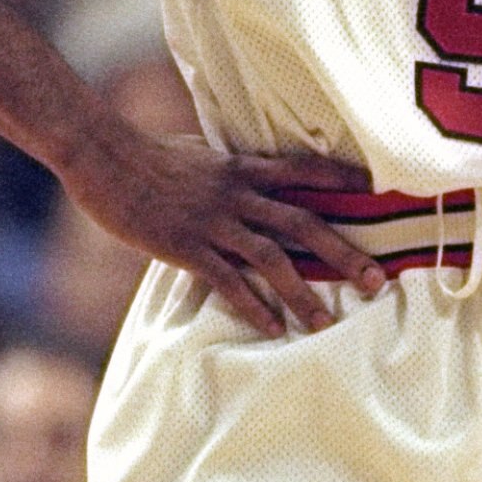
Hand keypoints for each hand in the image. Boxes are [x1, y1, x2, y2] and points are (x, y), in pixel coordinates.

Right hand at [64, 127, 386, 336]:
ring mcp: (212, 220)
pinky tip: (272, 328)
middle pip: (305, 223)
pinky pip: (227, 280)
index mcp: (243, 168)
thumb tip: (248, 174)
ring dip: (303, 294)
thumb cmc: (145, 154)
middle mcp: (237, 194)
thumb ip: (230, 170)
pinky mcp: (184, 245)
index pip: (306, 171)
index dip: (344, 181)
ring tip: (325, 325)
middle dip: (345, 254)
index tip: (381, 192)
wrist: (99, 153)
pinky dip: (252, 306)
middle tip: (377, 282)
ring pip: (272, 259)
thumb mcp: (199, 153)